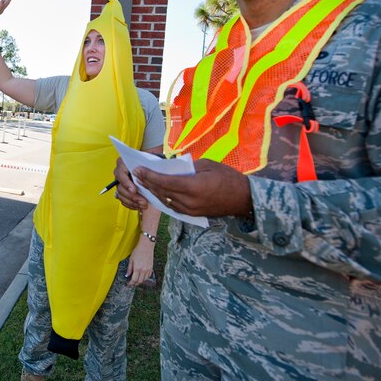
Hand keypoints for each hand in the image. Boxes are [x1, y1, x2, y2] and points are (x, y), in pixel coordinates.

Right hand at [113, 157, 148, 210]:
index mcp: (123, 163)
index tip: (133, 190)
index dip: (126, 183)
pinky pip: (123, 200)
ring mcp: (120, 183)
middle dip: (131, 196)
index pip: (120, 173)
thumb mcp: (150, 158)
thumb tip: (148, 171)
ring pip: (121, 195)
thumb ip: (148, 164)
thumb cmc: (149, 160)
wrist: (150, 165)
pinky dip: (131, 205)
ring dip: (132, 202)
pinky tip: (139, 206)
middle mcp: (119, 173)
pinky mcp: (123, 191)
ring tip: (143, 205)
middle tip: (142, 201)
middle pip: (120, 187)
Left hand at [126, 240, 154, 286]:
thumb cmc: (138, 251)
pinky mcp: (151, 268)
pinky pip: (148, 276)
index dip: (131, 284)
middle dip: (135, 284)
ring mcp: (148, 269)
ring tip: (136, 280)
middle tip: (131, 284)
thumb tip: (127, 275)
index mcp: (137, 269)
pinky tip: (142, 276)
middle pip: (139, 281)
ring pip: (144, 280)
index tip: (128, 284)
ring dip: (140, 281)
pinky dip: (145, 278)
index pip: (134, 280)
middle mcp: (143, 270)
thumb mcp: (131, 259)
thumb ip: (129, 268)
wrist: (146, 246)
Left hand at [133, 159, 251, 217]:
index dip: (149, 176)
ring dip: (153, 192)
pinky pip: (173, 207)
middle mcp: (189, 201)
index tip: (138, 169)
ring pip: (165, 201)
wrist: (244, 199)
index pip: (164, 182)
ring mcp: (190, 210)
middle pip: (162, 192)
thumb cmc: (228, 177)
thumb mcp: (208, 165)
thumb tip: (172, 168)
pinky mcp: (193, 215)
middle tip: (136, 175)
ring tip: (143, 183)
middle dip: (147, 183)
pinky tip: (157, 192)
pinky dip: (163, 199)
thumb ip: (188, 167)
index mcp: (192, 186)